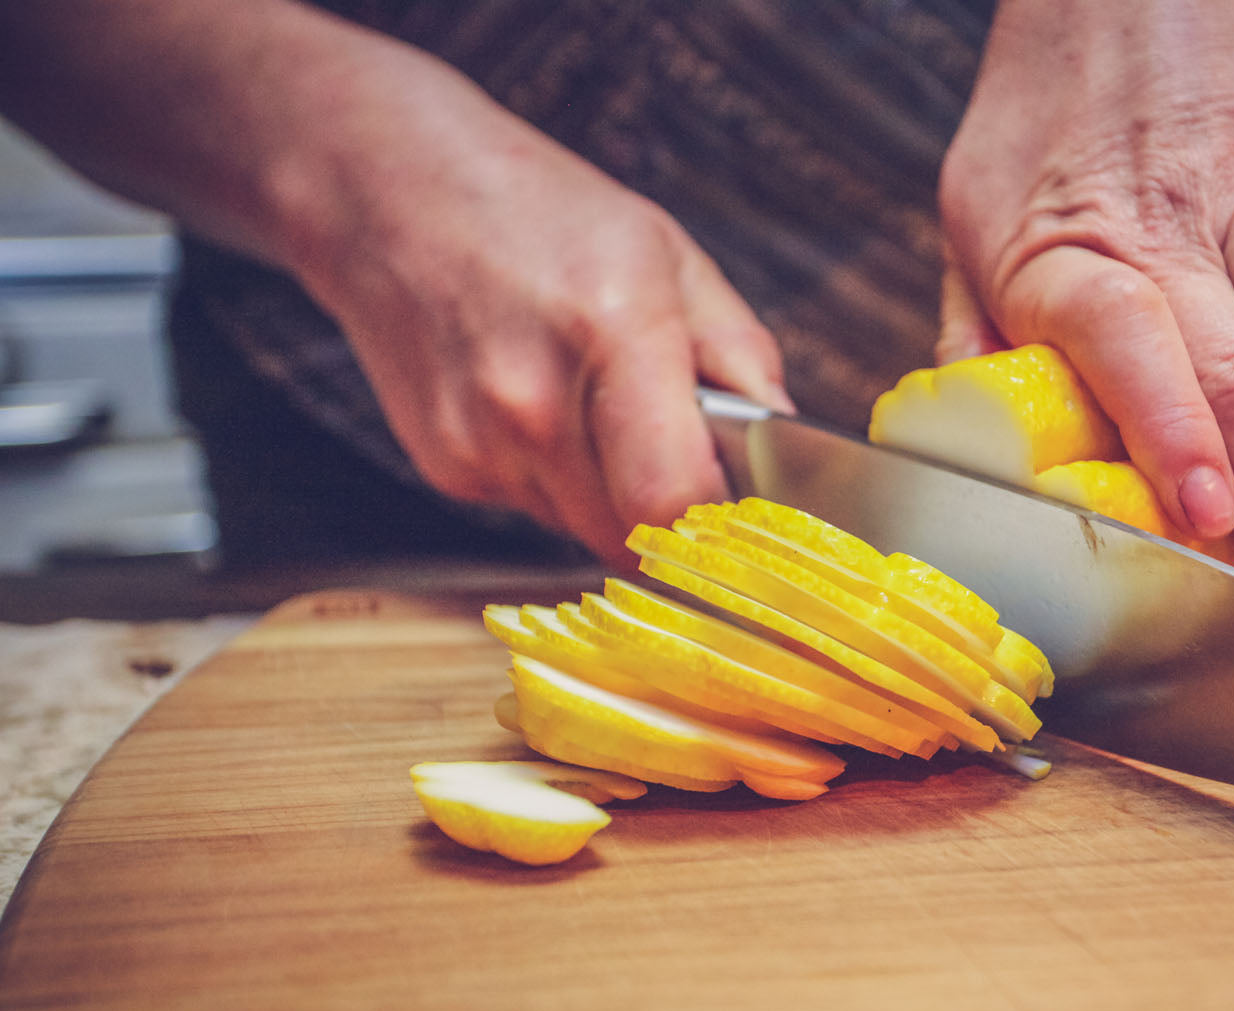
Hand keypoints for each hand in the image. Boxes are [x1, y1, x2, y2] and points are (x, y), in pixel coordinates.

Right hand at [290, 52, 786, 567]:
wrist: (383, 190)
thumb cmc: (534, 211)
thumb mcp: (669, 255)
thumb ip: (742, 356)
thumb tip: (790, 442)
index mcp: (610, 332)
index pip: (676, 501)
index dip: (721, 527)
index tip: (745, 517)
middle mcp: (534, 402)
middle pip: (638, 535)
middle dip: (676, 515)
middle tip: (685, 458)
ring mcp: (480, 443)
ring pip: (588, 530)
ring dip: (616, 499)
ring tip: (602, 413)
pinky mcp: (447, 468)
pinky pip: (537, 509)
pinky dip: (560, 481)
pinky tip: (545, 411)